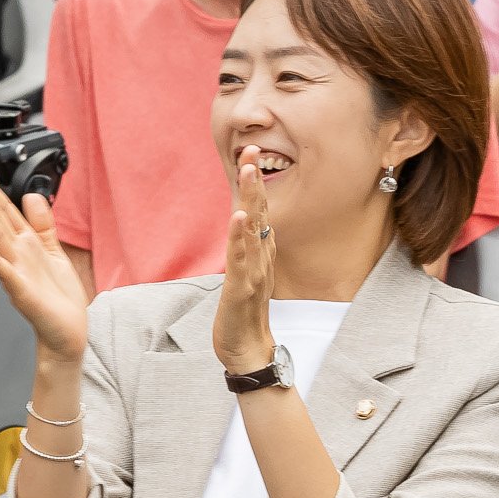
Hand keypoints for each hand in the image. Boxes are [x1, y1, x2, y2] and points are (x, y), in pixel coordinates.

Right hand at [0, 161, 87, 361]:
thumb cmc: (58, 297)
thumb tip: (31, 195)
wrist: (66, 332)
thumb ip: (42, 223)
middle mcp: (16, 255)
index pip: (3, 210)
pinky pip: (5, 274)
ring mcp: (16, 273)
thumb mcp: (54, 251)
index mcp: (24, 245)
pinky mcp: (22, 292)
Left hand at [213, 148, 276, 372]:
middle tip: (251, 148)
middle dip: (254, 180)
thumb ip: (253, 249)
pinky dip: (239, 237)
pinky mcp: (242, 289)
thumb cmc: (245, 312)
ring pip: (253, 229)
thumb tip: (259, 226)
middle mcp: (260, 257)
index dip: (255, 183)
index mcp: (259, 252)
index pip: (258, 211)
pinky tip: (238, 217)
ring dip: (251, 198)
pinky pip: (241, 259)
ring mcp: (254, 271)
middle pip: (259, 212)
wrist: (247, 348)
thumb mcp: (247, 273)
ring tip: (248, 171)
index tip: (250, 153)